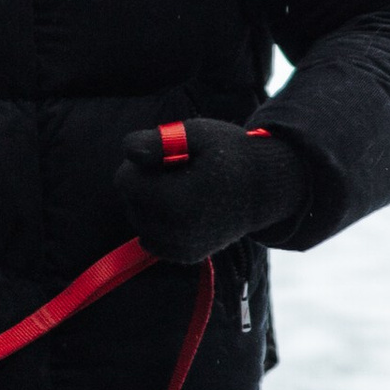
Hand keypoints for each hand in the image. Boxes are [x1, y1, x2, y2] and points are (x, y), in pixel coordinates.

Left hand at [113, 116, 309, 265]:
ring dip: (151, 203)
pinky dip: (159, 222)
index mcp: (178, 200)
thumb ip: (158, 140)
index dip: (141, 163)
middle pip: (130, 201)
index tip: (167, 156)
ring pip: (139, 221)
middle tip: (180, 171)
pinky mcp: (186, 256)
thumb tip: (127, 151)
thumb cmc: (230, 153)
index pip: (125, 181)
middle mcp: (178, 231)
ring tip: (184, 188)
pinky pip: (151, 239)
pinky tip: (183, 207)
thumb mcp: (197, 133)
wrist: (265, 188)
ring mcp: (182, 248)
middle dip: (145, 183)